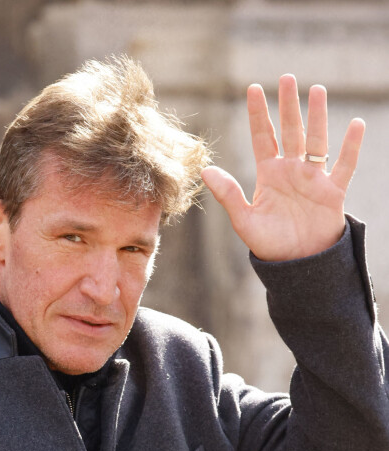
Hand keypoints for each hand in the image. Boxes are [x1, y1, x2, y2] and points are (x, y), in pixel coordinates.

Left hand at [201, 74, 365, 260]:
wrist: (296, 263)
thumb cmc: (269, 243)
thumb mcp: (244, 219)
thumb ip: (228, 194)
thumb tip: (205, 170)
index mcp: (268, 174)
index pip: (262, 137)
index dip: (258, 114)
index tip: (253, 88)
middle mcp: (291, 170)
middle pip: (290, 131)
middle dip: (287, 106)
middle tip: (286, 78)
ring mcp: (313, 179)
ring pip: (316, 141)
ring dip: (317, 117)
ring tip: (316, 90)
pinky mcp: (333, 192)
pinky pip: (344, 166)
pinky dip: (350, 147)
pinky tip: (355, 125)